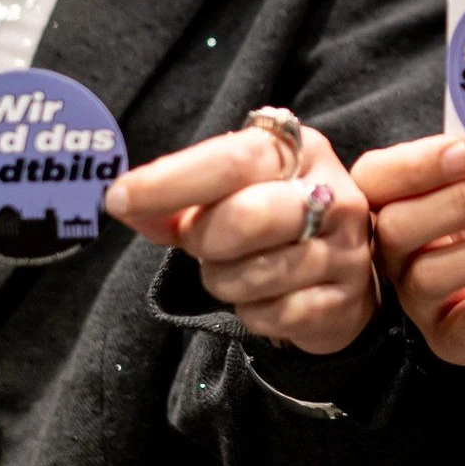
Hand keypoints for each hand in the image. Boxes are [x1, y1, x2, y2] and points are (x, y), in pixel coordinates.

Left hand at [107, 124, 376, 355]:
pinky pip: (272, 315)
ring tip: (235, 269)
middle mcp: (333, 194)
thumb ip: (177, 200)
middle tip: (198, 243)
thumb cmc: (271, 226)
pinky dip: (250, 311)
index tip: (120, 198)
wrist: (340, 279)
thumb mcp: (228, 196)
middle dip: (203, 238)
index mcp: (302, 150)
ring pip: (255, 274)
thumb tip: (123, 203)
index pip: (232, 160)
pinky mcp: (344, 301)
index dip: (170, 181)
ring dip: (223, 279)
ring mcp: (344, 250)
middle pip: (246, 217)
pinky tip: (263, 297)